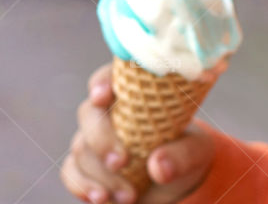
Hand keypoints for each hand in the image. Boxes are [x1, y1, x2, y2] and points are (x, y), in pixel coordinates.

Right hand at [61, 62, 215, 202]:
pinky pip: (71, 172)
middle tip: (121, 161)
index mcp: (135, 95)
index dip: (102, 81)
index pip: (112, 76)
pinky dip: (84, 186)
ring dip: (102, 174)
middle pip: (89, 113)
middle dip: (101, 138)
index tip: (103, 96)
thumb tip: (158, 167)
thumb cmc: (186, 152)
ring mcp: (94, 140)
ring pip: (81, 148)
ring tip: (130, 195)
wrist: (177, 183)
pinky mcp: (86, 167)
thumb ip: (182, 155)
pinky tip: (101, 199)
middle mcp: (109, 113)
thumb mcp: (196, 150)